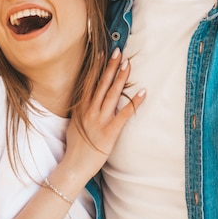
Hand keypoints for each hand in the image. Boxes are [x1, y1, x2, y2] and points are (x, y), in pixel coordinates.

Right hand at [62, 48, 144, 180]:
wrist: (74, 166)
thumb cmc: (76, 146)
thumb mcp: (74, 123)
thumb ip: (81, 110)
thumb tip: (85, 99)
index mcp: (82, 108)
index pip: (89, 82)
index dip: (96, 67)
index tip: (101, 53)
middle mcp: (90, 111)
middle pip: (102, 84)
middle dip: (111, 66)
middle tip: (118, 51)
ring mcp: (100, 120)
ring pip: (112, 94)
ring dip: (121, 78)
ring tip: (128, 64)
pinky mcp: (110, 131)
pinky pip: (124, 114)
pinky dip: (134, 102)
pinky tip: (143, 92)